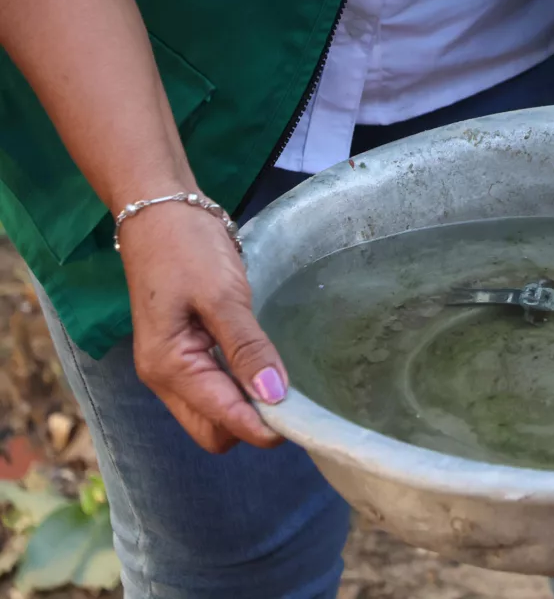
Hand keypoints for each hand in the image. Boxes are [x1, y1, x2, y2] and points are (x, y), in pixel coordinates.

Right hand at [118, 199, 288, 452]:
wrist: (158, 211)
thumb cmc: (187, 248)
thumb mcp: (222, 295)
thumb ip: (248, 348)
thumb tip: (274, 398)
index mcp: (169, 366)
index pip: (223, 421)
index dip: (263, 429)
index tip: (305, 423)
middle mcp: (164, 377)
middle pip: (214, 431)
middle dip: (251, 426)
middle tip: (295, 401)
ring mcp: (171, 368)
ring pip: (211, 415)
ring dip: (245, 410)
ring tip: (285, 388)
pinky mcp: (182, 355)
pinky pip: (211, 392)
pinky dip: (236, 392)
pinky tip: (262, 373)